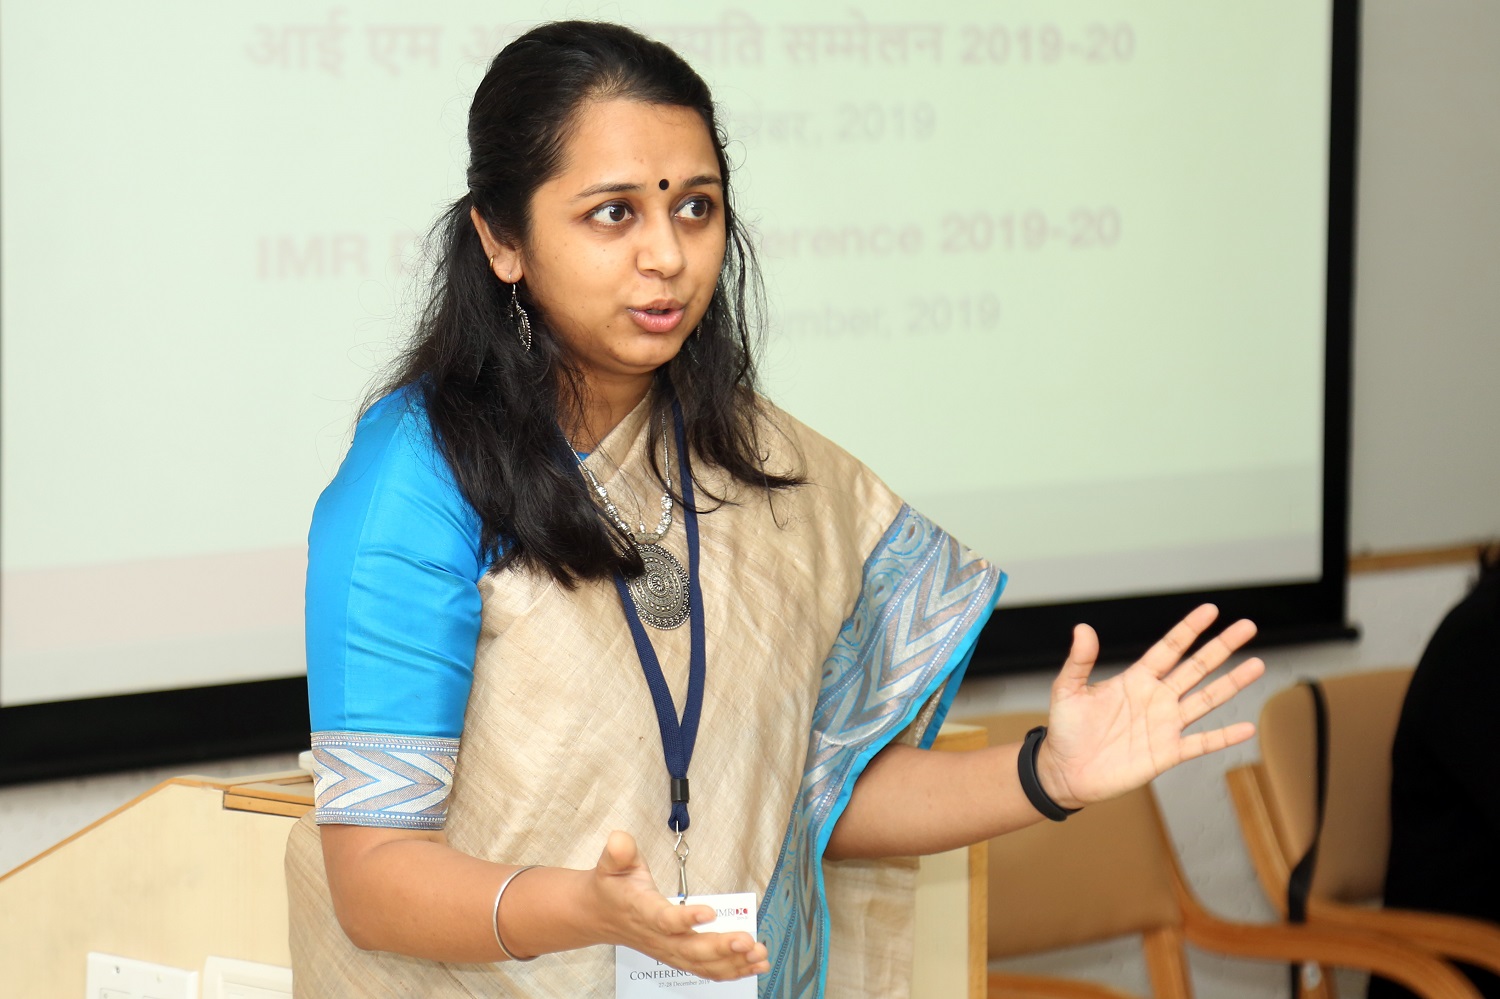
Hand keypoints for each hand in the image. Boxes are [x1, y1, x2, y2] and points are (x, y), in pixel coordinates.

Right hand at [587, 830, 769, 980]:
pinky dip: (732, 970)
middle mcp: (657, 936)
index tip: (709, 912)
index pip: (664, 919)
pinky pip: (705, 969)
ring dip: (733, 962)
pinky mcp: (678, 956)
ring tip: (758, 955)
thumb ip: (619, 852)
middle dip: (720, 948)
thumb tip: (620, 839)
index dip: (685, 919)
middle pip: (690, 949)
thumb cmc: (611, 886)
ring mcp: (668, 950)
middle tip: (746, 941)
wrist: (598, 914)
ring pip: (701, 963)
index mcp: (641, 911)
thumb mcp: (610, 863)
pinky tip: (754, 966)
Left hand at [1034, 603, 1263, 809]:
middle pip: (1196, 668)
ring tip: (1257, 665)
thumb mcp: (1068, 690)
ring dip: (1231, 684)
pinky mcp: (1167, 753)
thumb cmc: (1066, 730)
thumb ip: (1079, 661)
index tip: (1210, 610)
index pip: (1169, 648)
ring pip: (1206, 700)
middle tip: (1247, 626)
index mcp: (1136, 680)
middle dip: (1221, 647)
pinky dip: (1223, 737)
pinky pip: (1201, 743)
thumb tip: (1083, 628)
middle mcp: (1156, 699)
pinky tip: (1246, 728)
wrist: (1065, 771)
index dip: (1189, 629)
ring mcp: (1165, 725)